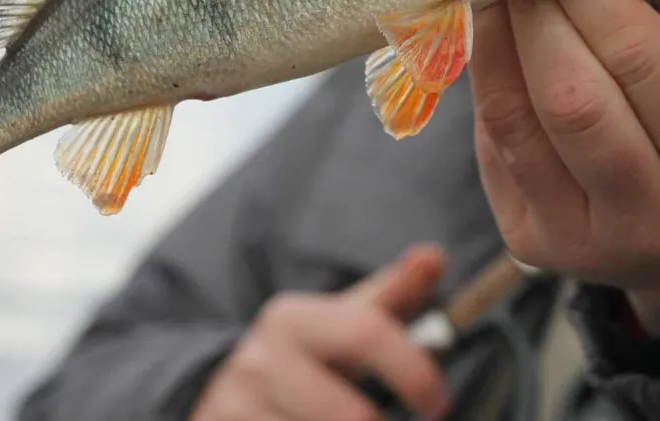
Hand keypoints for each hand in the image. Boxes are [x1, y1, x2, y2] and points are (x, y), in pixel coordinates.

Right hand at [190, 243, 451, 420]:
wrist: (223, 394)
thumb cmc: (304, 358)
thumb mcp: (341, 322)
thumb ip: (393, 293)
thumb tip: (433, 255)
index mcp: (292, 319)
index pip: (367, 333)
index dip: (415, 372)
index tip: (436, 402)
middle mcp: (260, 362)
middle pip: (355, 416)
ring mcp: (238, 409)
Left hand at [469, 0, 659, 334]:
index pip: (644, 63)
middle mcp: (651, 216)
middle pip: (572, 96)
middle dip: (540, 11)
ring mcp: (580, 238)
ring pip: (516, 120)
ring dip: (498, 39)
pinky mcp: (528, 239)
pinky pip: (492, 141)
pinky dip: (489, 78)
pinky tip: (498, 37)